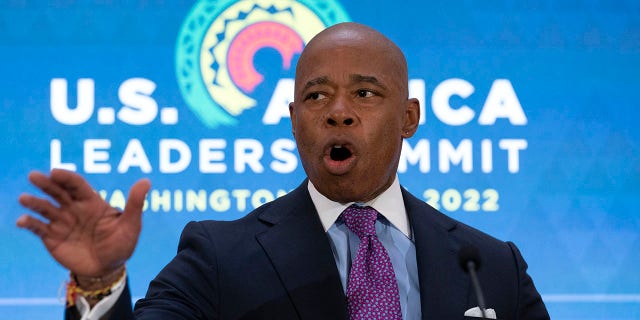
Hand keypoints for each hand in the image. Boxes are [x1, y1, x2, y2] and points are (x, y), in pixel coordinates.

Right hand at [17, 169, 150, 277]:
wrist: (109, 269)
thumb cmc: (122, 244)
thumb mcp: (131, 224)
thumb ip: (135, 203)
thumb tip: (146, 181)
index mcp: (91, 202)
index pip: (77, 185)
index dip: (67, 178)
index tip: (56, 172)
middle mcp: (74, 209)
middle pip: (58, 192)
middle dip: (46, 183)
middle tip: (34, 176)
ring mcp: (62, 222)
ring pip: (45, 208)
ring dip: (34, 202)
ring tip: (25, 198)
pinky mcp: (52, 237)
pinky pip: (38, 228)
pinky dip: (29, 223)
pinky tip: (22, 221)